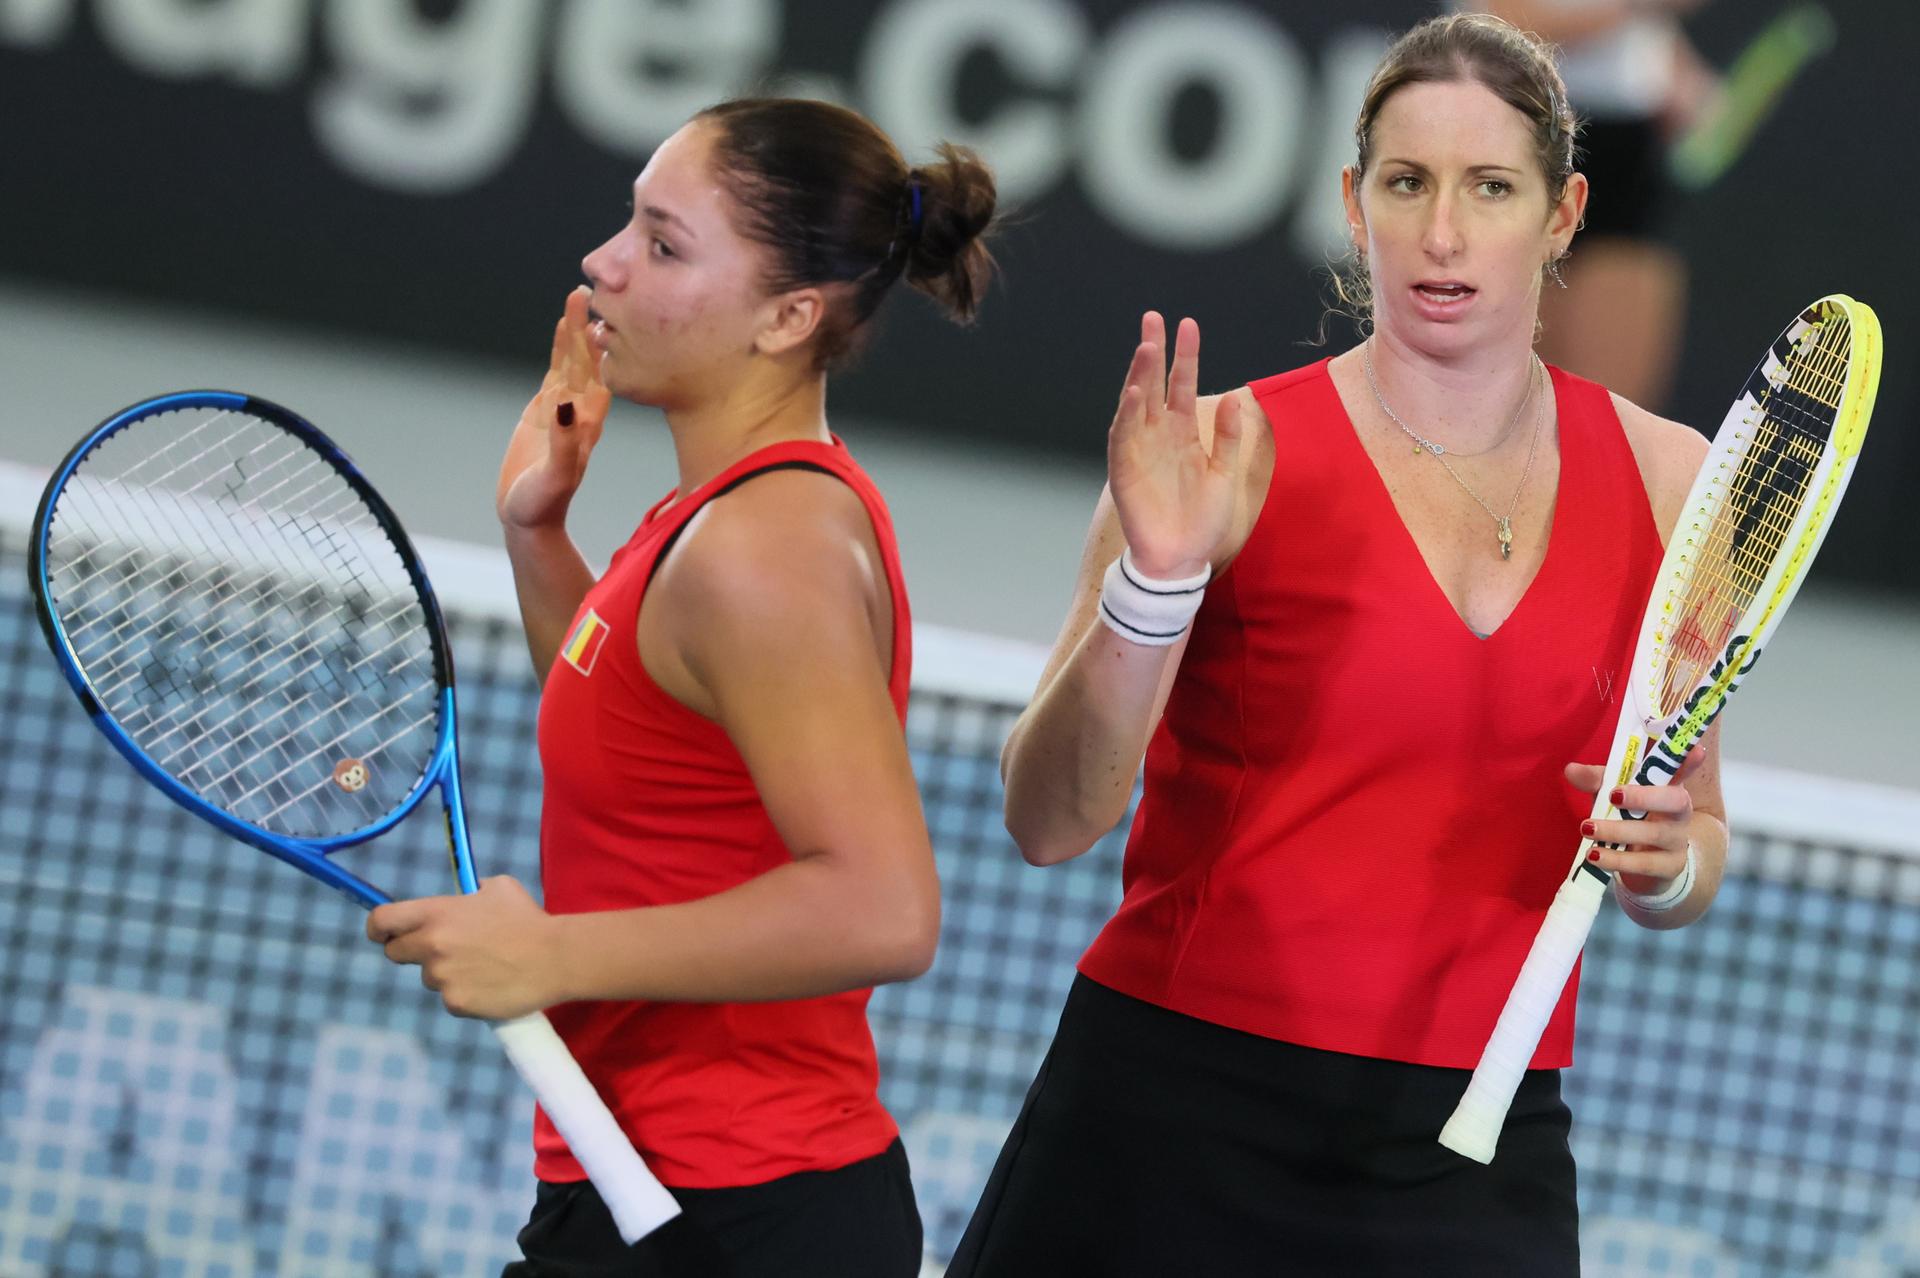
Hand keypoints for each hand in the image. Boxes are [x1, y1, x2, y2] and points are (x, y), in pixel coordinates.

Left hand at [366, 876, 560, 1019]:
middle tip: (442, 949)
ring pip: (429, 977)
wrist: (555, 958)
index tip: (383, 933)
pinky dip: (465, 993)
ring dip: (446, 972)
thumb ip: (468, 893)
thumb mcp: (497, 888)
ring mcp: (441, 978)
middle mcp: (431, 946)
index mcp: (436, 914)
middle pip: (395, 953)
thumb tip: (459, 899)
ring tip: (483, 965)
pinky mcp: (456, 1004)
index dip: (377, 928)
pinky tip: (491, 983)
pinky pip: (450, 998)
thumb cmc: (528, 919)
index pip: (381, 921)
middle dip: (412, 951)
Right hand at [497, 285, 611, 530]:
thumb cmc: (543, 503)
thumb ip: (565, 441)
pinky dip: (560, 349)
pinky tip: (563, 328)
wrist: (528, 518)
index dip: (602, 346)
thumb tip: (566, 403)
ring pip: (572, 362)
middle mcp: (581, 412)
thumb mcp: (556, 475)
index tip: (606, 315)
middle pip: (588, 361)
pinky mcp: (544, 411)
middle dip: (589, 327)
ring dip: (576, 331)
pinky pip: (555, 372)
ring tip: (580, 297)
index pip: (600, 375)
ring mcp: (564, 409)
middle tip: (592, 291)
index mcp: (589, 424)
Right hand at [1106, 312, 1246, 578]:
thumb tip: (1235, 399)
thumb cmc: (1202, 519)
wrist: (1182, 559)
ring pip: (1136, 405)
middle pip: (1153, 384)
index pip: (1182, 385)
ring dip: (1139, 376)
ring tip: (1147, 347)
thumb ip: (1229, 437)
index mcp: (1183, 433)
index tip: (1188, 324)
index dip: (1185, 356)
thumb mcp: (1226, 473)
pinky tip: (1134, 393)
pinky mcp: (1123, 470)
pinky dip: (1128, 415)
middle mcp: (1158, 435)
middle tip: (1153, 318)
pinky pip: (1123, 437)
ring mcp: (1139, 450)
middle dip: (1154, 351)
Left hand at [1565, 746, 1705, 894]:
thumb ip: (1597, 782)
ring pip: (1654, 833)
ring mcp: (1678, 840)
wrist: (1647, 866)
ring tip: (1587, 827)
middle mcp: (1679, 812)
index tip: (1697, 750)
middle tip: (1613, 796)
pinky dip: (1616, 859)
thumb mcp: (1612, 797)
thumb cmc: (1630, 820)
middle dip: (1645, 796)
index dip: (1689, 761)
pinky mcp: (1669, 867)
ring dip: (1617, 830)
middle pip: (1676, 800)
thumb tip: (1572, 769)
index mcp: (1668, 788)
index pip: (1681, 770)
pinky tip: (1593, 855)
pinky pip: (1645, 864)